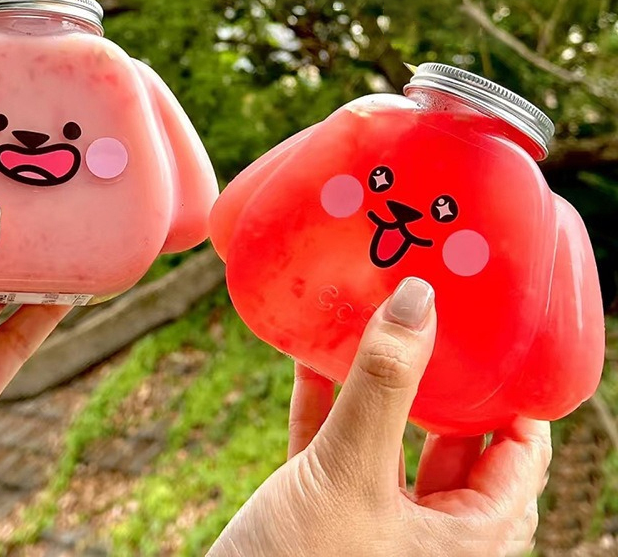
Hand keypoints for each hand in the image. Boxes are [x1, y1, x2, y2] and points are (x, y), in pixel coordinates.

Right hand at [208, 277, 549, 556]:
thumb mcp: (351, 469)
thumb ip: (385, 384)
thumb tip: (419, 298)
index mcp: (462, 536)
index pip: (519, 459)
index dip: (516, 398)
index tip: (499, 338)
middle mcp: (423, 528)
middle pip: (454, 443)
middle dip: (443, 381)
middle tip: (435, 323)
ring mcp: (369, 516)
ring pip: (388, 438)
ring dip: (378, 385)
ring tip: (376, 329)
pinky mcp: (320, 508)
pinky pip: (332, 443)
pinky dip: (324, 400)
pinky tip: (311, 359)